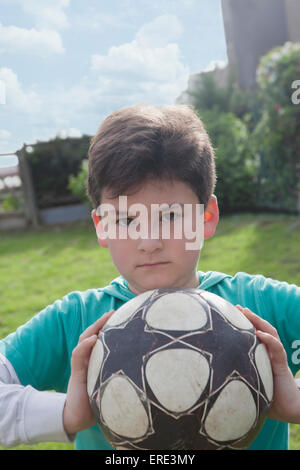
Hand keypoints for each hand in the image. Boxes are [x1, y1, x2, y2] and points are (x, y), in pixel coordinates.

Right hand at [63, 310, 114, 435]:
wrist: (79, 418)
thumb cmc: (99, 402)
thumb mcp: (114, 385)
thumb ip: (125, 375)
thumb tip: (150, 371)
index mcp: (96, 360)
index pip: (100, 338)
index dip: (108, 327)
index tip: (122, 316)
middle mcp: (88, 359)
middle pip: (92, 334)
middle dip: (101, 322)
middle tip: (113, 311)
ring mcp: (81, 365)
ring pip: (84, 340)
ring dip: (93, 327)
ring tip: (104, 318)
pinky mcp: (76, 373)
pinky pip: (78, 355)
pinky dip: (84, 345)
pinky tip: (93, 339)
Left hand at [236, 305, 299, 423]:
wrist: (287, 408)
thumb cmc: (266, 395)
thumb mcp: (248, 380)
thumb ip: (236, 374)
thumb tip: (211, 372)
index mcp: (262, 353)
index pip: (255, 332)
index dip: (245, 322)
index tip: (231, 312)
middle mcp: (270, 352)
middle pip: (262, 328)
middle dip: (250, 316)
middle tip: (237, 307)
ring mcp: (277, 357)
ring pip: (270, 333)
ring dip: (259, 321)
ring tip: (248, 313)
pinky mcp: (282, 365)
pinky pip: (277, 349)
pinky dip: (269, 339)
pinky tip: (260, 334)